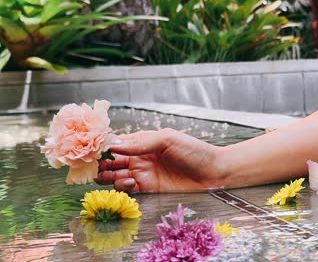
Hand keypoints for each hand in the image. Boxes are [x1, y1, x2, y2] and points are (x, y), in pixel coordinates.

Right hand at [95, 129, 225, 192]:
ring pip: (115, 177)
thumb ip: (140, 143)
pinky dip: (123, 187)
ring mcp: (143, 174)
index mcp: (142, 142)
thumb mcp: (167, 139)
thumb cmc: (194, 151)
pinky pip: (128, 190)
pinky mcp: (149, 189)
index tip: (91, 151)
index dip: (102, 148)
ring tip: (115, 175)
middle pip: (111, 162)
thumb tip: (114, 145)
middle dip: (100, 165)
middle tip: (96, 167)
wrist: (213, 173)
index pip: (116, 144)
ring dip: (109, 177)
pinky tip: (130, 183)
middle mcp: (139, 158)